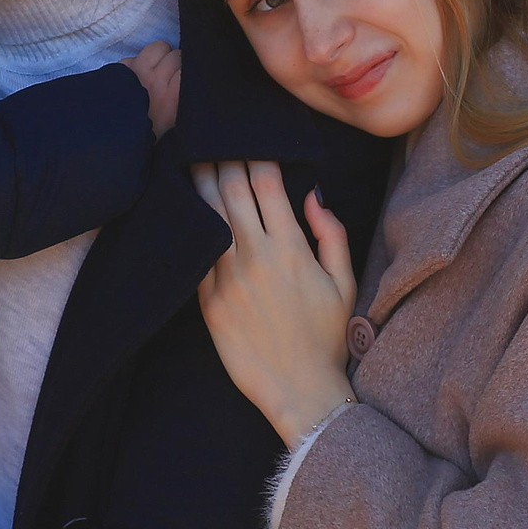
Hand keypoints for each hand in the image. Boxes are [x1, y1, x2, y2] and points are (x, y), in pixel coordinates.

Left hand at [125, 41, 182, 136]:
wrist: (114, 142)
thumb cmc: (148, 135)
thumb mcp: (175, 123)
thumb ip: (183, 98)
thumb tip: (188, 78)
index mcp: (174, 97)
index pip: (188, 67)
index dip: (186, 72)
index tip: (182, 81)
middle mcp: (157, 81)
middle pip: (176, 55)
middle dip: (175, 63)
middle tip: (169, 78)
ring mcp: (136, 72)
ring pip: (158, 47)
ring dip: (159, 55)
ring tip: (155, 70)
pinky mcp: (119, 70)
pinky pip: (133, 56)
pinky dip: (134, 64)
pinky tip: (134, 78)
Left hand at [191, 160, 358, 442]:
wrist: (299, 389)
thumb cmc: (327, 338)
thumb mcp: (344, 282)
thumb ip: (332, 233)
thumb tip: (313, 193)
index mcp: (291, 248)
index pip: (266, 182)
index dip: (256, 154)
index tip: (250, 140)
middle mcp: (255, 257)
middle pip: (230, 189)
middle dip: (222, 158)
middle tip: (214, 139)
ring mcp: (227, 278)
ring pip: (206, 214)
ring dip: (198, 181)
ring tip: (193, 157)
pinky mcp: (208, 300)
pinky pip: (195, 251)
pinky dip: (189, 223)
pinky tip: (183, 206)